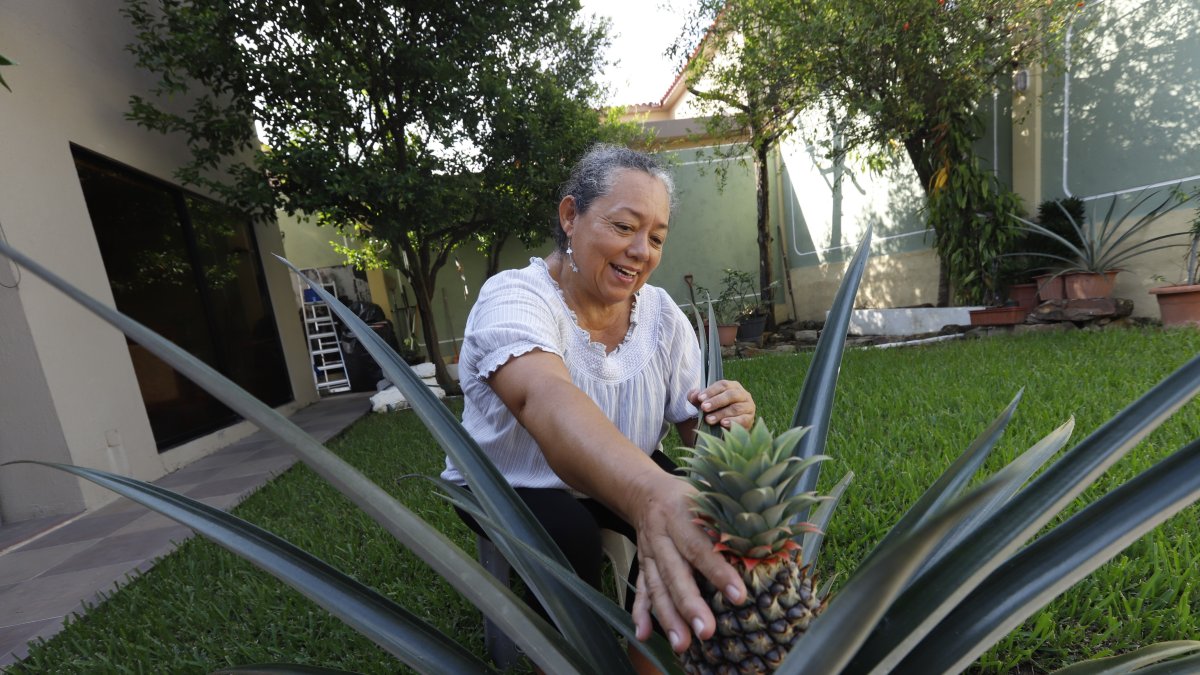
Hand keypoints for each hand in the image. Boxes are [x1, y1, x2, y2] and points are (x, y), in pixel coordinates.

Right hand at [629, 473, 745, 651]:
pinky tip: (645, 635)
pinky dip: (641, 613)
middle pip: (675, 573)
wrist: (645, 491)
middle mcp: (662, 536)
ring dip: (668, 617)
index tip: (738, 596)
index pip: (700, 547)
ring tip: (682, 643)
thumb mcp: (708, 494)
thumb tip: (772, 536)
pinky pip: (641, 590)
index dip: (718, 572)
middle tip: (707, 631)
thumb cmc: (689, 495)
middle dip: (690, 605)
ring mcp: (649, 553)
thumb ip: (732, 516)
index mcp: (681, 515)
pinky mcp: (642, 565)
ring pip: (657, 587)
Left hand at [689, 379, 755, 429]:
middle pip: (731, 395)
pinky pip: (743, 420)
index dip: (711, 391)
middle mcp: (743, 394)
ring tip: (709, 419)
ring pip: (736, 408)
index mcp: (732, 386)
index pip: (723, 385)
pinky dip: (732, 422)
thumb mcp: (704, 403)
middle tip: (704, 408)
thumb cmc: (715, 410)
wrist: (725, 427)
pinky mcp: (750, 419)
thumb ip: (696, 397)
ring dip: (721, 413)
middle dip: (716, 401)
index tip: (700, 398)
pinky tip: (723, 424)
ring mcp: (748, 407)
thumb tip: (694, 394)